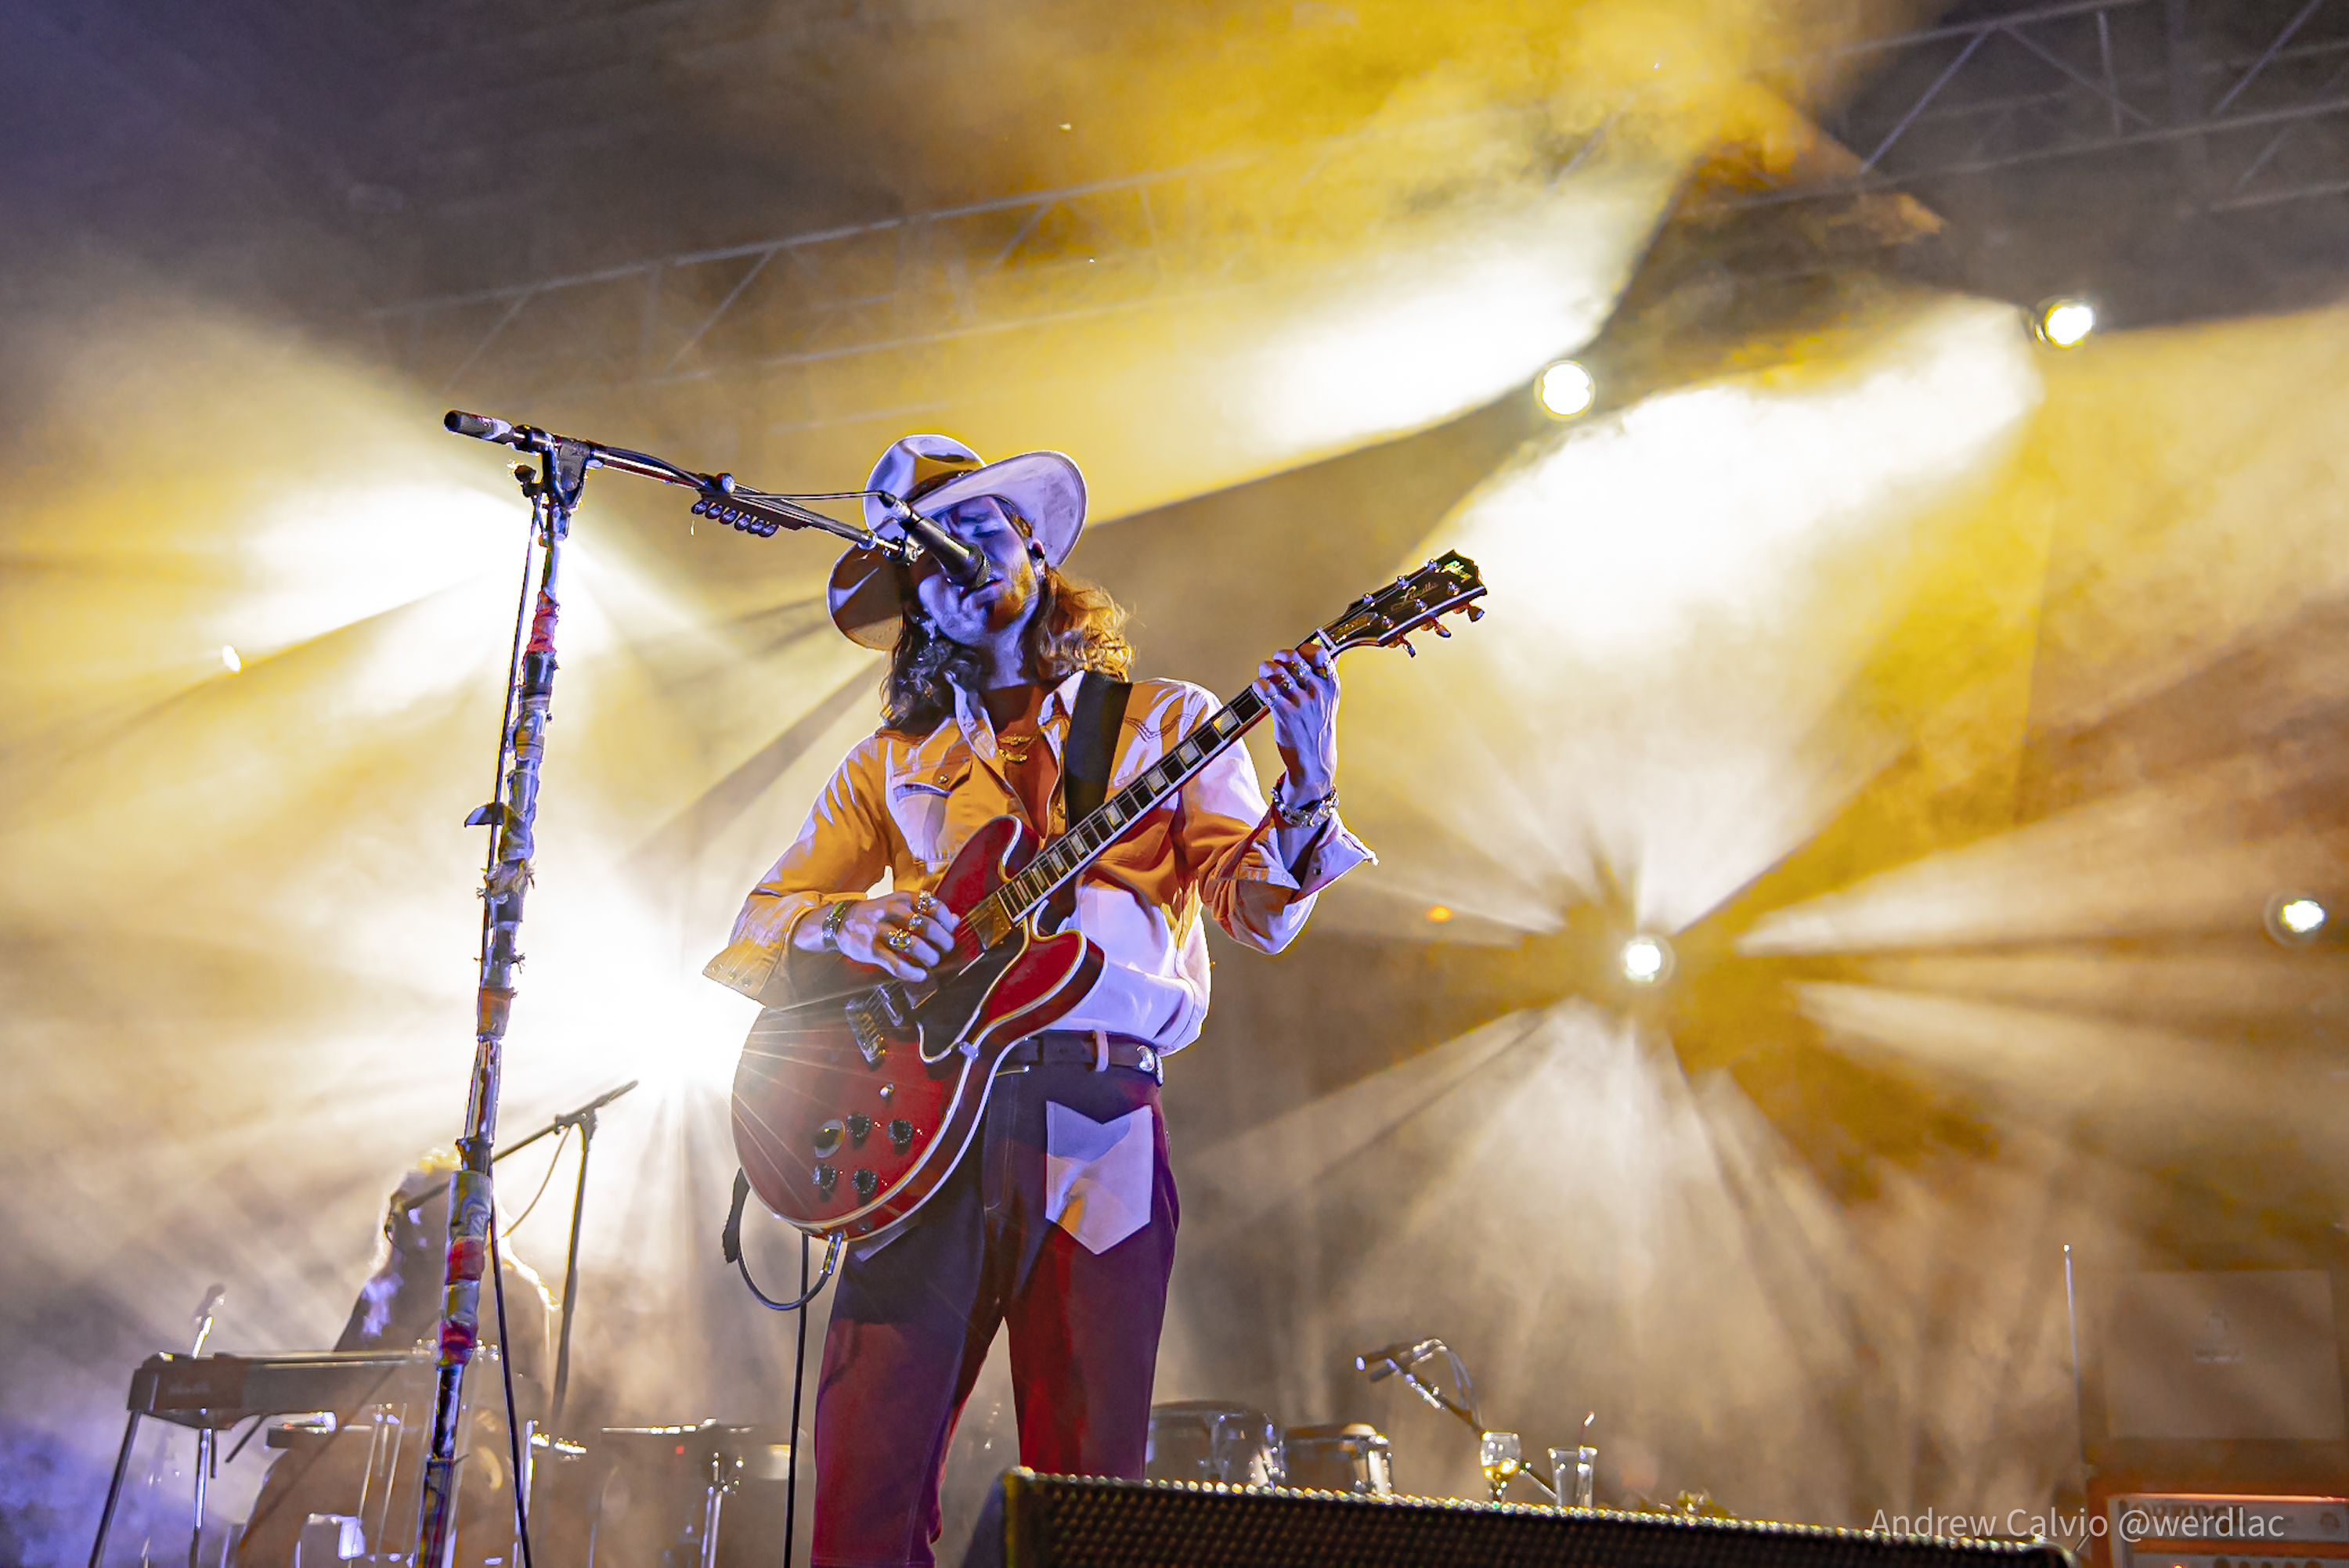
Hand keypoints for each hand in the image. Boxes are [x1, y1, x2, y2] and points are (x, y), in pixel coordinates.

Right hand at [803, 891, 957, 981]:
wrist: (842, 921)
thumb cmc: (879, 915)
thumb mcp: (901, 905)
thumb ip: (928, 912)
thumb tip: (956, 920)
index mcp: (903, 898)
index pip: (934, 906)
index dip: (947, 921)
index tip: (950, 932)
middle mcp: (892, 911)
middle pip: (927, 927)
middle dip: (943, 942)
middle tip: (945, 950)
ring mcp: (880, 930)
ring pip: (913, 946)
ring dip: (929, 957)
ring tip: (933, 962)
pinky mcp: (871, 950)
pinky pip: (896, 964)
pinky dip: (912, 972)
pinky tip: (920, 975)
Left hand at [1252, 644, 1338, 794]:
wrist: (1314, 758)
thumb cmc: (1318, 727)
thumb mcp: (1329, 701)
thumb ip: (1324, 678)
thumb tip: (1319, 655)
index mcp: (1330, 685)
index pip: (1319, 654)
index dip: (1304, 649)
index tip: (1297, 653)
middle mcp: (1317, 691)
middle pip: (1294, 659)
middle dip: (1280, 657)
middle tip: (1275, 661)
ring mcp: (1300, 702)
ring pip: (1277, 672)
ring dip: (1266, 669)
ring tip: (1264, 673)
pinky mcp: (1284, 713)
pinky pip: (1266, 689)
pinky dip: (1259, 685)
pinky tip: (1259, 687)